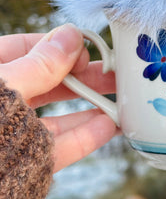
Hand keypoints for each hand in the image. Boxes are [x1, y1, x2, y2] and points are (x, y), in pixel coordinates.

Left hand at [0, 24, 118, 172]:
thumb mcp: (3, 85)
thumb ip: (40, 64)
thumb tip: (71, 36)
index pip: (27, 48)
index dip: (59, 46)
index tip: (86, 50)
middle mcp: (1, 102)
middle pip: (48, 82)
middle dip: (83, 76)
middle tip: (115, 73)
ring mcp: (12, 133)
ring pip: (57, 115)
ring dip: (90, 107)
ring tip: (121, 99)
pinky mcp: (25, 162)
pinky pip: (58, 145)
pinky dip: (86, 135)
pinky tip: (110, 125)